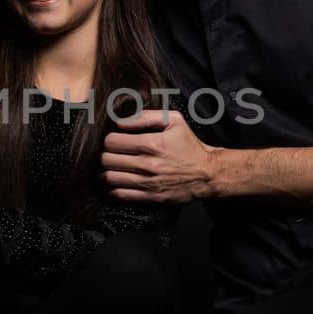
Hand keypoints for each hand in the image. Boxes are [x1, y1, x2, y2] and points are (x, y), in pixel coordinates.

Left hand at [101, 109, 216, 202]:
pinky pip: (119, 194)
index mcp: (151, 143)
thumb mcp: (173, 121)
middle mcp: (147, 164)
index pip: (112, 141)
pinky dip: (111, 188)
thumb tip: (121, 121)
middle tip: (110, 153)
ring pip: (110, 178)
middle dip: (105, 154)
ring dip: (105, 171)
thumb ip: (146, 116)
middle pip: (107, 159)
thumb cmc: (189, 145)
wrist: (207, 174)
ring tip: (110, 166)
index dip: (109, 138)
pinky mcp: (150, 197)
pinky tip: (115, 181)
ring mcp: (147, 183)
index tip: (114, 139)